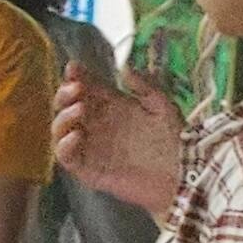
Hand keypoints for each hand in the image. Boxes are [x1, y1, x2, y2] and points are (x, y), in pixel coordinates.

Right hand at [55, 68, 183, 213]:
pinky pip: (66, 157)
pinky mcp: (87, 170)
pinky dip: (64, 145)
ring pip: (61, 130)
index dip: (77, 77)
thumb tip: (124, 68)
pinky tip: (76, 135)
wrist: (181, 175)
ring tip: (79, 108)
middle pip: (67, 106)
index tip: (73, 67)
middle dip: (64, 94)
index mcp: (112, 107)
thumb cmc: (175, 141)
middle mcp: (97, 125)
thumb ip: (145, 86)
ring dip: (63, 117)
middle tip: (75, 88)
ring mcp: (89, 147)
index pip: (86, 88)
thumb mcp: (163, 106)